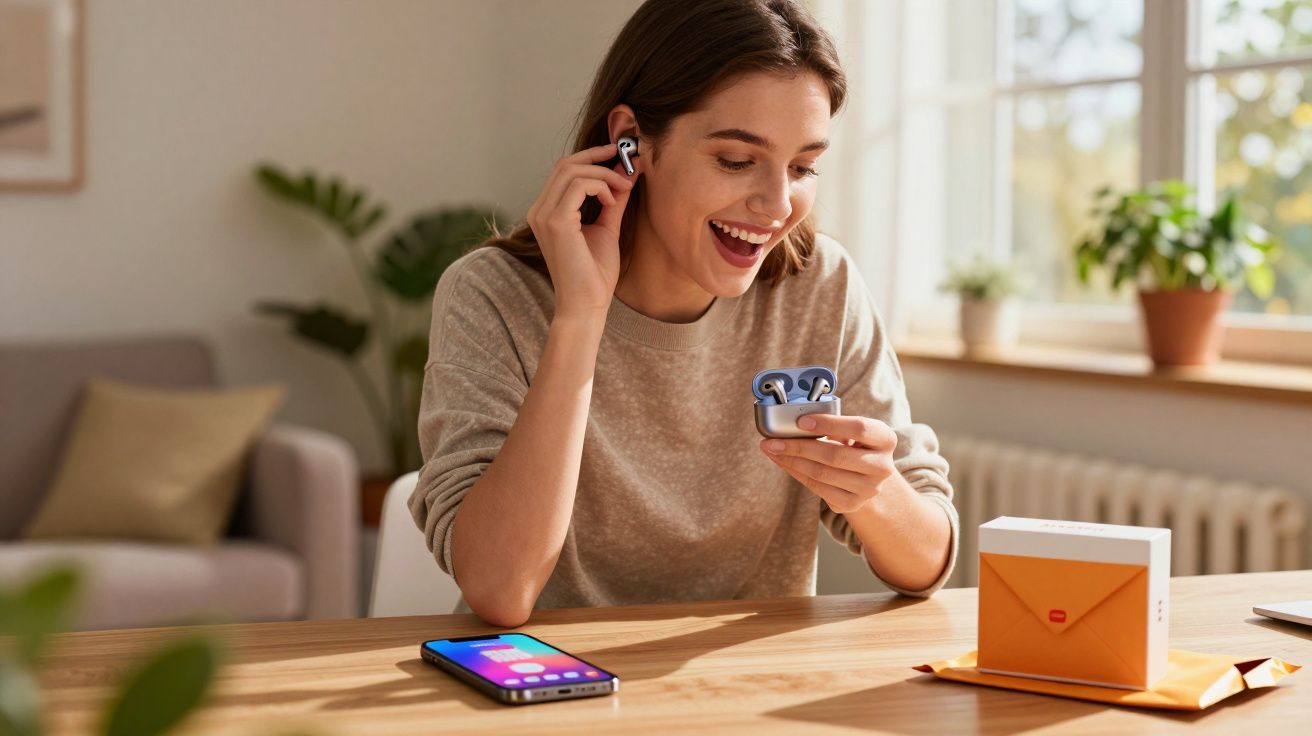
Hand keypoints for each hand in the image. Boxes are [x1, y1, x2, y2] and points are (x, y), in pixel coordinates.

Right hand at [526, 142, 636, 319]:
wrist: (586, 305)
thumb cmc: (594, 274)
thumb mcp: (607, 228)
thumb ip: (614, 200)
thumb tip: (627, 172)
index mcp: (546, 212)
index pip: (564, 170)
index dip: (591, 156)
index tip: (617, 153)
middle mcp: (539, 211)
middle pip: (566, 164)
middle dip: (599, 157)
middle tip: (627, 162)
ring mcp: (544, 216)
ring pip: (572, 170)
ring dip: (604, 174)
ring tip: (623, 190)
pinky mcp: (555, 222)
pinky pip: (579, 185)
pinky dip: (601, 186)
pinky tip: (613, 202)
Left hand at [759, 413, 899, 513]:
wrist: (869, 477)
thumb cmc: (856, 445)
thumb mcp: (853, 431)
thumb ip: (833, 424)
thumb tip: (794, 423)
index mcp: (886, 439)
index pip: (859, 428)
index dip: (829, 423)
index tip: (801, 421)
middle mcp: (882, 467)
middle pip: (836, 455)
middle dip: (799, 447)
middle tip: (773, 440)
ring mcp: (868, 489)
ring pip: (822, 474)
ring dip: (792, 461)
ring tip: (772, 449)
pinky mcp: (852, 503)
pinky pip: (817, 488)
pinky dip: (796, 473)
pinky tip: (783, 463)